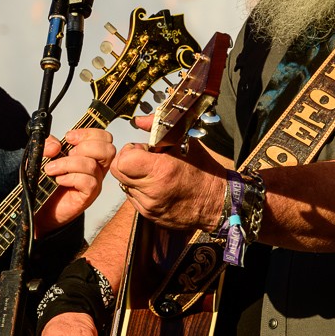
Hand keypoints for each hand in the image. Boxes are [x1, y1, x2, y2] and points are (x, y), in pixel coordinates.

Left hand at [36, 128, 115, 234]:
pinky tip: (59, 180)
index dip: (89, 133)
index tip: (68, 138)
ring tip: (51, 169)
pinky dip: (70, 177)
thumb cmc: (46, 182)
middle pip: (108, 149)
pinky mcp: (88, 196)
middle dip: (85, 146)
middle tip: (66, 153)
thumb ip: (47, 145)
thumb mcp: (42, 157)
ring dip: (68, 163)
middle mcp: (96, 168)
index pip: (104, 137)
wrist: (41, 208)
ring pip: (92, 165)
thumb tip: (56, 146)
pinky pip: (88, 182)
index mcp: (89, 154)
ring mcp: (94, 182)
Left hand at [110, 137, 226, 231]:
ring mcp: (149, 206)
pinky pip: (133, 197)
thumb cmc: (203, 171)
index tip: (144, 150)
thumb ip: (157, 128)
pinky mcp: (149, 215)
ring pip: (123, 185)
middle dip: (128, 162)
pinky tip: (156, 185)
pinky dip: (139, 189)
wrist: (216, 202)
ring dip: (133, 176)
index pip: (123, 160)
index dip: (130, 151)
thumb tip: (139, 120)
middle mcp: (152, 191)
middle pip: (118, 172)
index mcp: (161, 171)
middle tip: (146, 160)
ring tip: (153, 173)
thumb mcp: (185, 142)